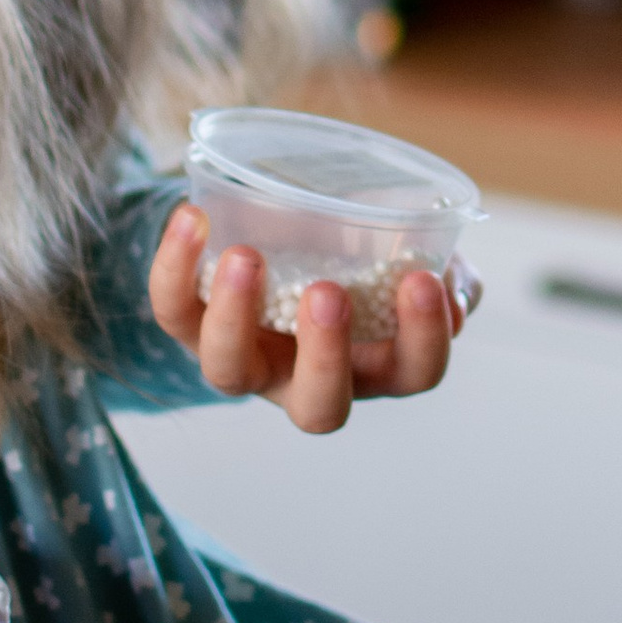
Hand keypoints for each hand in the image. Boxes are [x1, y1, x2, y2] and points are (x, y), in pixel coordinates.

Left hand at [146, 202, 472, 435]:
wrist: (283, 217)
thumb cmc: (361, 245)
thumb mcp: (413, 251)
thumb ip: (446, 269)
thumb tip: (449, 287)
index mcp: (376, 363)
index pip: (412, 373)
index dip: (422, 338)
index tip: (421, 280)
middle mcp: (307, 378)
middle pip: (317, 406)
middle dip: (325, 356)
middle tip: (329, 293)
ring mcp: (246, 359)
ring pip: (228, 372)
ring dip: (235, 317)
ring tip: (247, 256)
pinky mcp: (190, 326)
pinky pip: (172, 311)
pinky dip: (175, 267)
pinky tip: (192, 216)